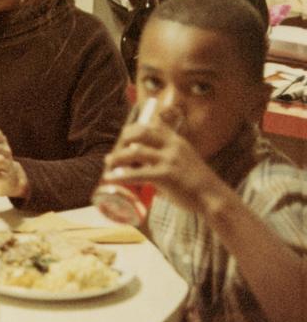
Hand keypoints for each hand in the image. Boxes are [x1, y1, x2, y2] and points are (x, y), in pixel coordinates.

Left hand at [101, 122, 220, 213]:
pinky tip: (110, 179)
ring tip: (108, 163)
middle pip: (141, 133)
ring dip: (117, 157)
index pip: (155, 124)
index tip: (124, 135)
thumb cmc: (196, 183)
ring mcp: (169, 160)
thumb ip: (166, 157)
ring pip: (135, 152)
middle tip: (114, 150)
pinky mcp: (166, 175)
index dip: (136, 127)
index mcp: (177, 141)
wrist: (213, 197)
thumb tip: (143, 163)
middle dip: (124, 138)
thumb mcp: (184, 161)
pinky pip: (137, 174)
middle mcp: (173, 146)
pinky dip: (120, 176)